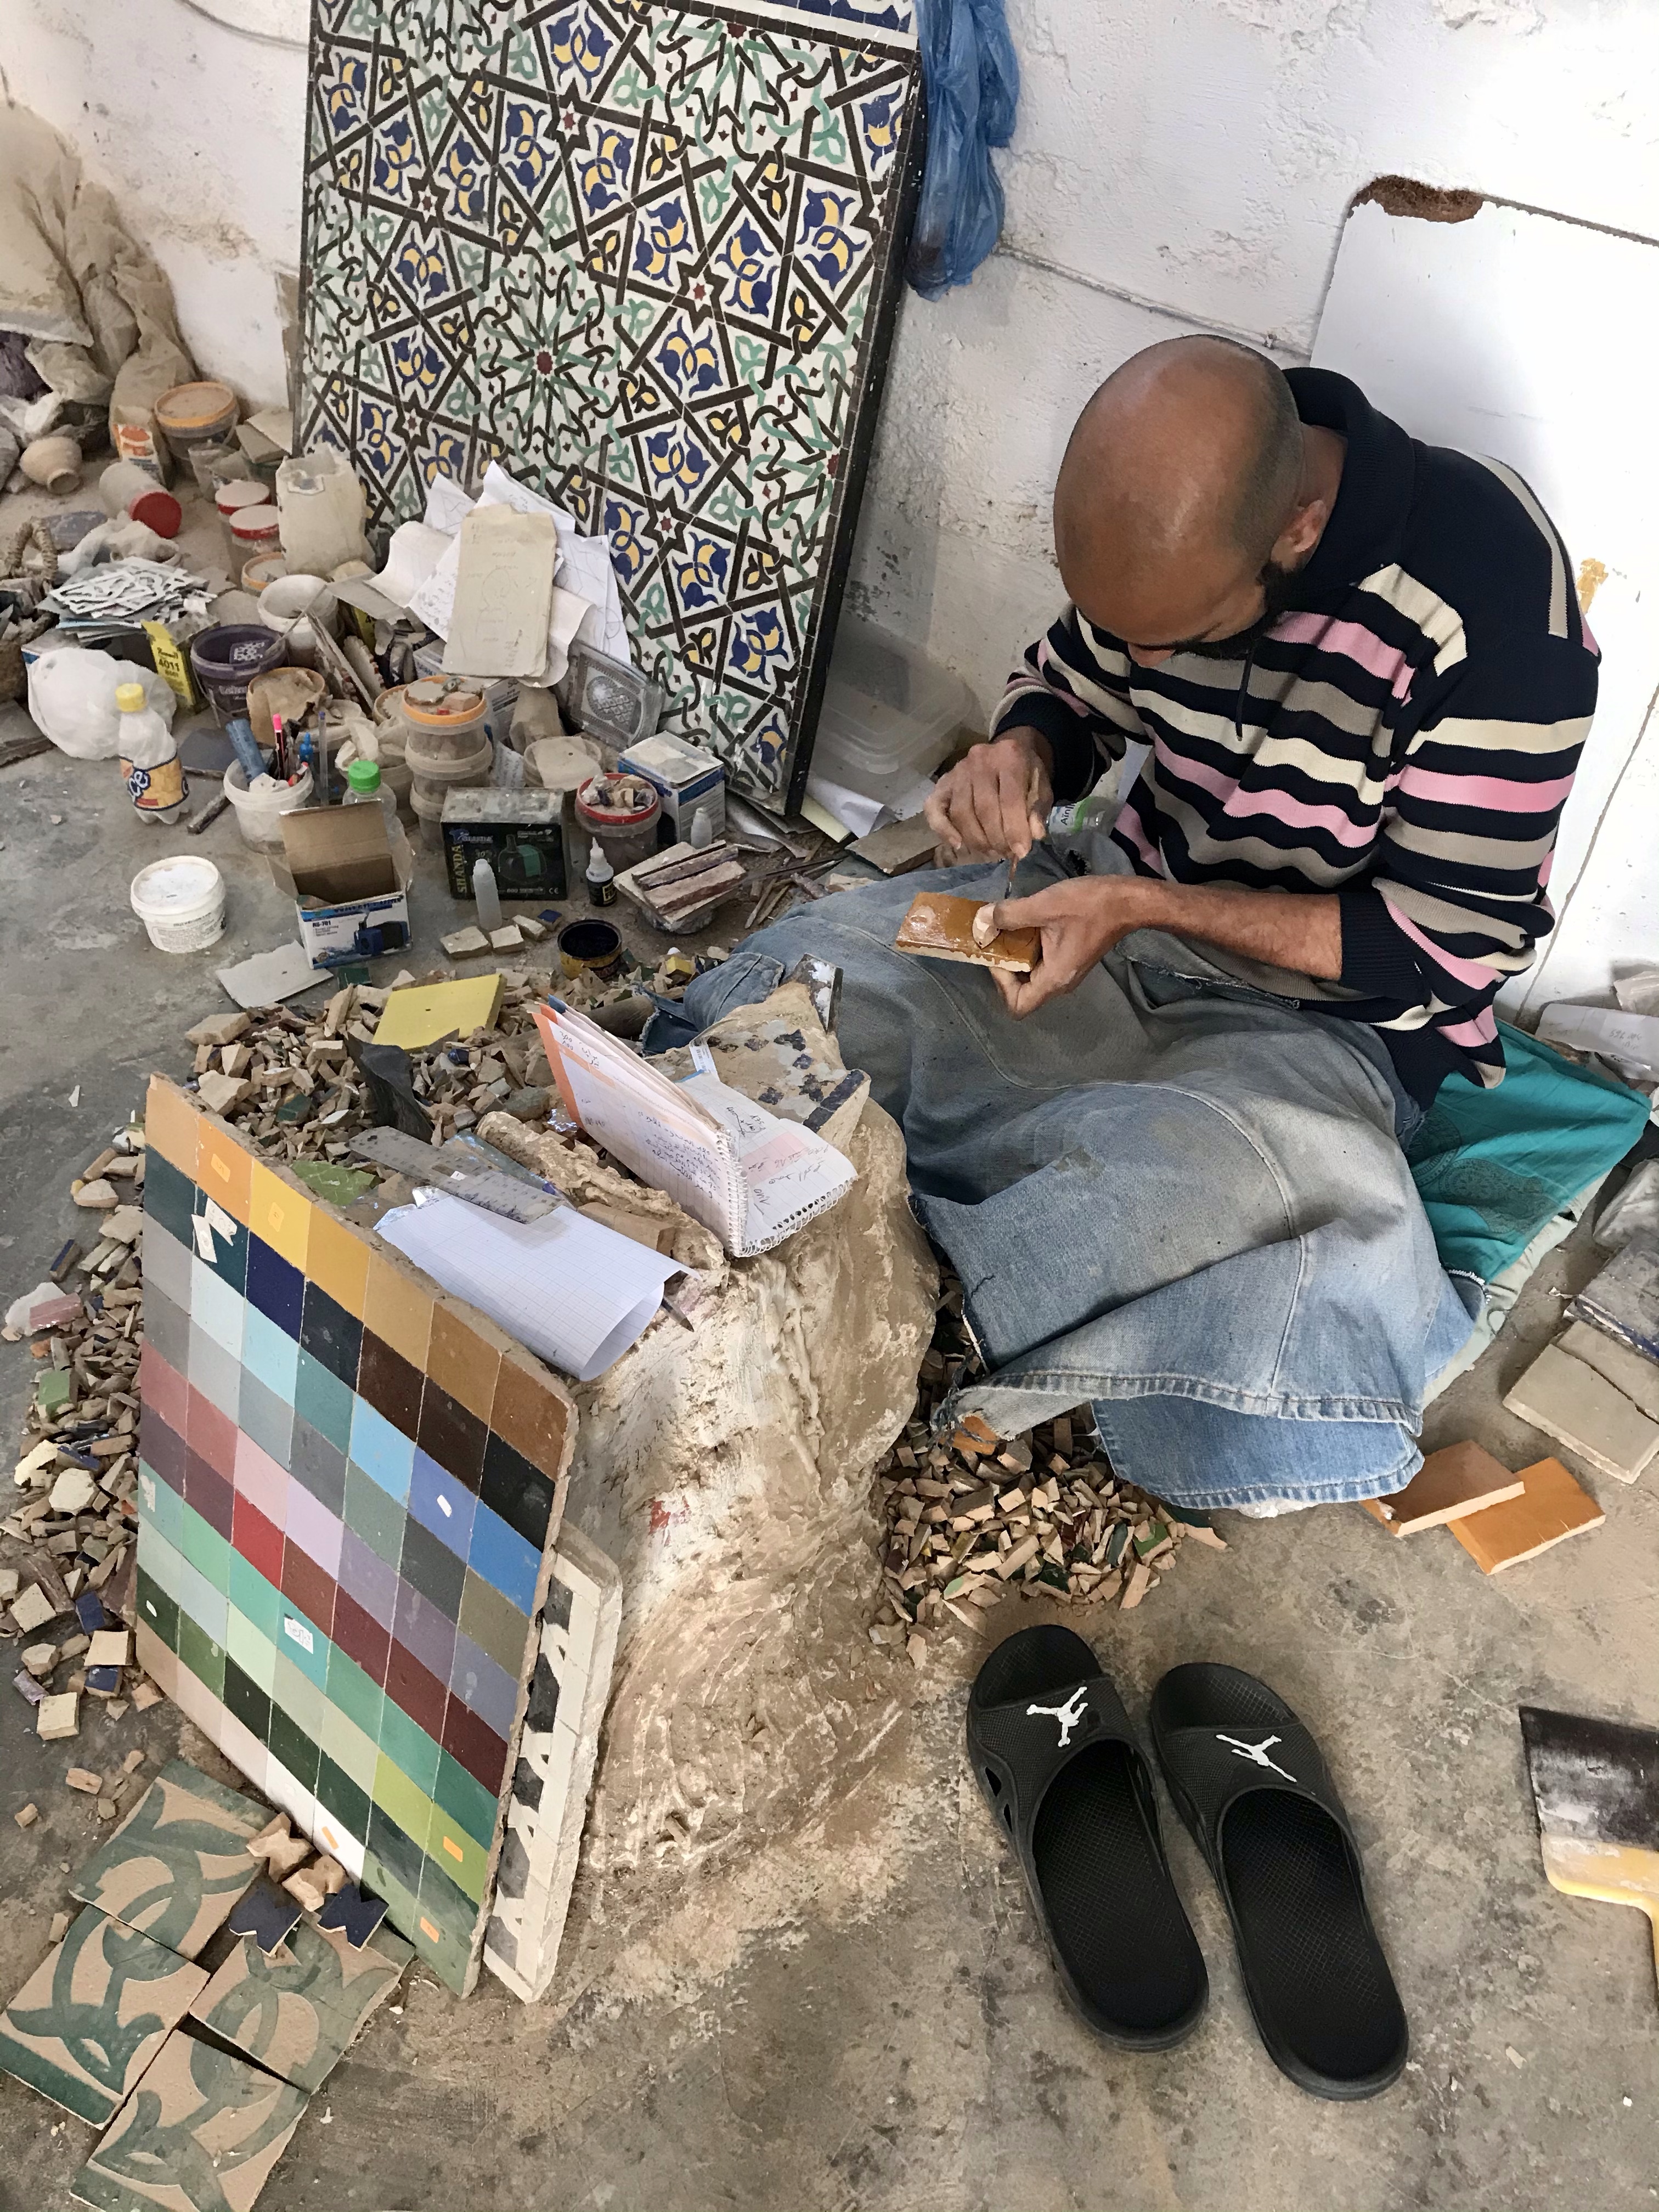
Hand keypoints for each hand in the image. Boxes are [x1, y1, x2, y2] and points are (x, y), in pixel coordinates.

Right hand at [926, 730, 1051, 861]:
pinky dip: (944, 831)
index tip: (1021, 852)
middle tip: (1007, 854)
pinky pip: (934, 810)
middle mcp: (979, 760)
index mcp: (1009, 756)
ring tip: (992, 852)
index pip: (1010, 799)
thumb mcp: (1042, 787)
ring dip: (977, 840)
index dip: (1015, 830)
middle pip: (984, 810)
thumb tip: (1034, 834)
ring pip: (961, 814)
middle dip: (997, 839)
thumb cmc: (1027, 774)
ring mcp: (957, 771)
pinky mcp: (942, 783)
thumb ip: (1038, 809)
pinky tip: (959, 845)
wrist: (1007, 753)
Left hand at [987, 876, 1151, 1017]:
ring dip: (1015, 953)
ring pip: (1029, 974)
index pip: (1017, 1005)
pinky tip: (1025, 922)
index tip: (998, 954)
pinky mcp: (1068, 958)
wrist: (1127, 901)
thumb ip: (1009, 915)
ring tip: (1007, 926)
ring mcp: (1065, 972)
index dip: (1000, 984)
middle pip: (1020, 990)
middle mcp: (1059, 983)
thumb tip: (980, 920)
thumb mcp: (1044, 906)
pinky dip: (1027, 946)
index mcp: (1055, 979)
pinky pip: (1040, 961)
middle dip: (1004, 965)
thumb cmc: (1089, 905)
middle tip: (996, 937)